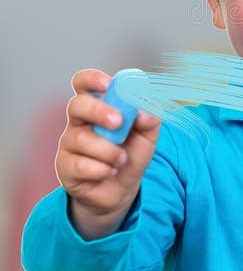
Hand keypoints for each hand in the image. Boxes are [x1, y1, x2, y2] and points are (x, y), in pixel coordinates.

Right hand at [55, 69, 161, 235]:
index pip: (83, 84)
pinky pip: (81, 165)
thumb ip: (150, 119)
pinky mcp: (64, 167)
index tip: (108, 84)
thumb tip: (144, 112)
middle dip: (99, 111)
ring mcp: (69, 144)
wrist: (121, 190)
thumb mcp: (147, 136)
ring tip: (121, 159)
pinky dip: (102, 170)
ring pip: (82, 139)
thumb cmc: (130, 154)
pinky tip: (109, 172)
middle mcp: (79, 122)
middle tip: (118, 123)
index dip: (92, 79)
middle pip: (76, 105)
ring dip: (109, 151)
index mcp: (97, 106)